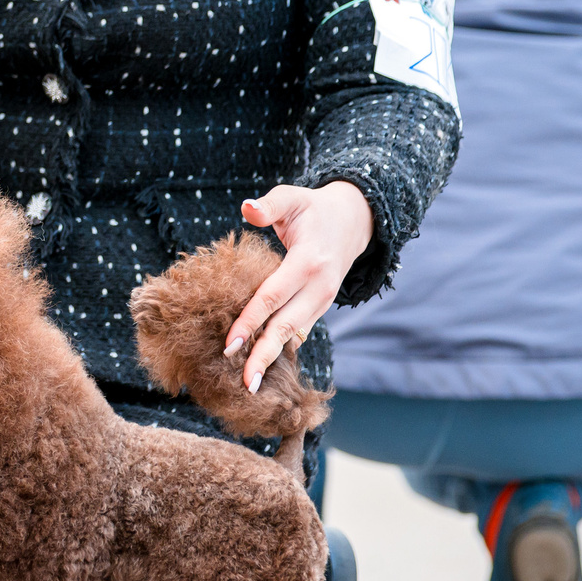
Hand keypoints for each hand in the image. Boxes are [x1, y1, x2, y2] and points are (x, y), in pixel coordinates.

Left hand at [227, 181, 375, 392]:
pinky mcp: (320, 307)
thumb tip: (246, 208)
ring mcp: (323, 300)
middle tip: (244, 384)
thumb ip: (269, 205)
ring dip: (272, 359)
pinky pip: (298, 332)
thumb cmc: (313, 209)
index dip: (249, 322)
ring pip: (294, 335)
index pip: (271, 297)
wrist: (352, 221)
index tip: (229, 346)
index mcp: (308, 261)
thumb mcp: (292, 197)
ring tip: (250, 384)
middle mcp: (319, 287)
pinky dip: (281, 349)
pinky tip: (262, 366)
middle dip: (263, 356)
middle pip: (285, 327)